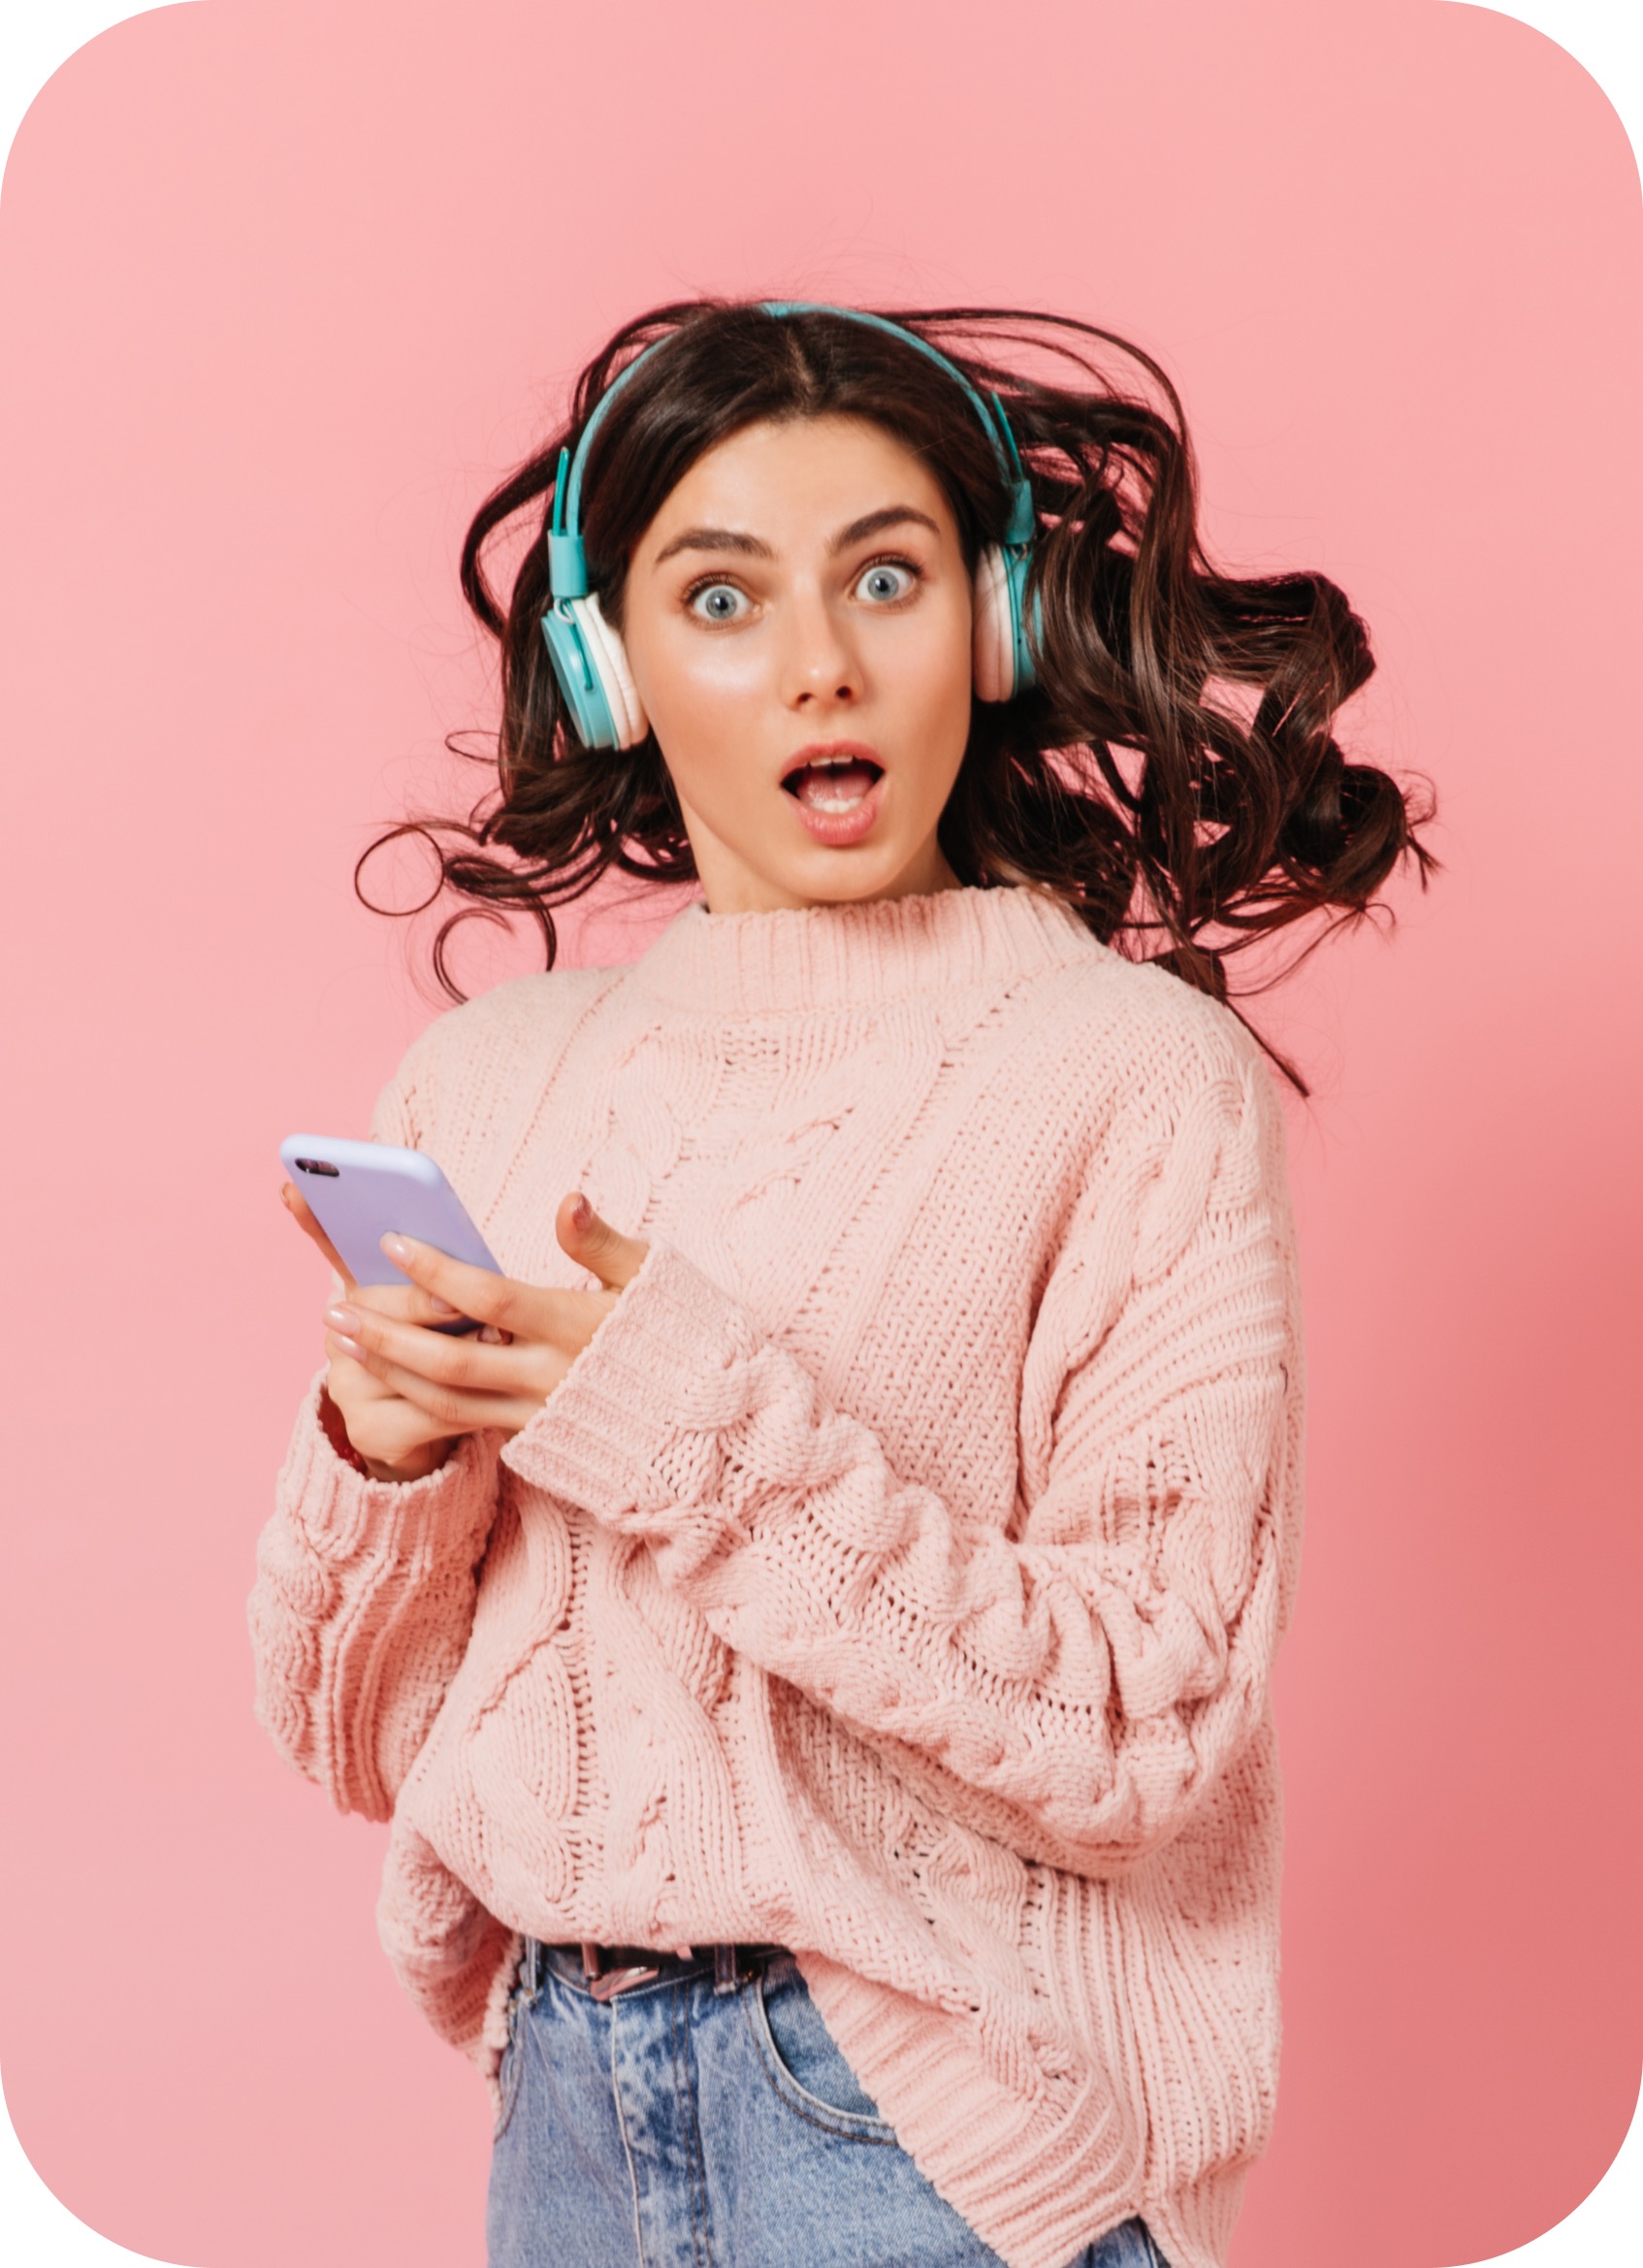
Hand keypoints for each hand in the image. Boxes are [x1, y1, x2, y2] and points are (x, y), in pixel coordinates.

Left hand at [297, 1188, 648, 1476]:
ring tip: (345, 1342)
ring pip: (447, 1401)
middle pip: (452, 1362)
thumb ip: (601, 1242)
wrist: (707, 1426)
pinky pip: (463, 1422)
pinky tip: (385, 1375)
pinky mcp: (532, 1438)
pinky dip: (416, 1398)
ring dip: (390, 1371)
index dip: (440, 1271)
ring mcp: (539, 1415)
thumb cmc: (679, 1335)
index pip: (493, 1298)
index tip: (391, 1241)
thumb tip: (568, 1200)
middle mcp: (551, 1379)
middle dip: (389, 1335)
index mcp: (578, 1329)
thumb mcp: (651, 1278)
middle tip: (336, 1309)